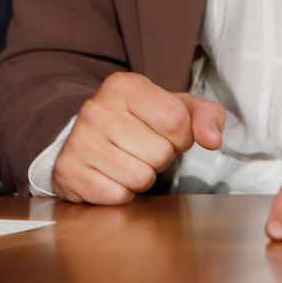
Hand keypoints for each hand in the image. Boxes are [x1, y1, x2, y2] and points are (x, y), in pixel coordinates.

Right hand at [52, 71, 224, 203]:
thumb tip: (213, 140)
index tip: (167, 133)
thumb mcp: (177, 108)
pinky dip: (121, 192)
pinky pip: (117, 197)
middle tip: (144, 148)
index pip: (176, 121)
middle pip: (160, 153)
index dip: (181, 136)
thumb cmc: (141, 121)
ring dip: (142, 177)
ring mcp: (79, 141)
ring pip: (139, 178)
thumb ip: (207, 116)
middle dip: (161, 157)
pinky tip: (112, 175)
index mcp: (125, 85)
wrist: (88, 136)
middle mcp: (97, 109)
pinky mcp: (68, 172)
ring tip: (129, 161)